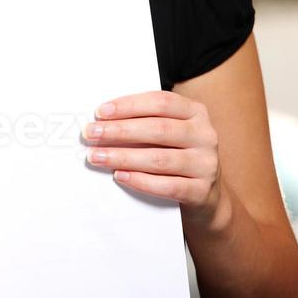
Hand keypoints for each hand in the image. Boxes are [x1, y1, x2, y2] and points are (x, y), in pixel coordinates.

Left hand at [82, 90, 223, 224]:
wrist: (205, 195)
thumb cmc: (176, 153)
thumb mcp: (169, 131)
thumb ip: (144, 121)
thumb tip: (103, 120)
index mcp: (195, 112)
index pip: (160, 102)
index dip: (128, 106)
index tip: (100, 112)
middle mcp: (204, 135)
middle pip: (158, 129)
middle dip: (119, 131)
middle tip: (91, 134)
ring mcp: (206, 164)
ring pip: (159, 159)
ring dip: (123, 157)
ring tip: (97, 156)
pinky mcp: (202, 191)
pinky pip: (167, 186)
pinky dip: (140, 181)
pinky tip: (120, 176)